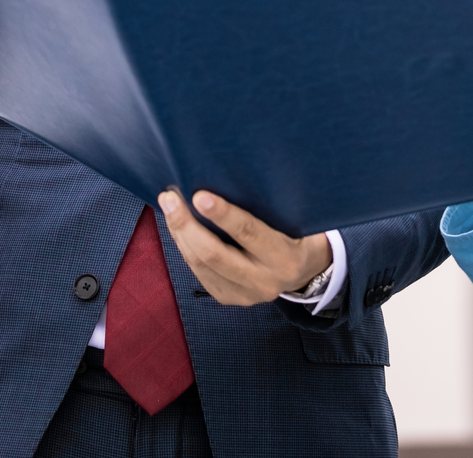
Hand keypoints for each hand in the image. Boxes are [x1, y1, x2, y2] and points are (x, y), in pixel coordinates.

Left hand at [157, 189, 330, 305]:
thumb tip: (226, 174)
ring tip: (168, 206)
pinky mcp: (229, 298)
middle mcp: (266, 281)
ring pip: (201, 265)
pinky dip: (185, 247)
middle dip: (186, 224)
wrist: (304, 269)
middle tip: (170, 197)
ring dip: (179, 233)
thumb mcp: (292, 217)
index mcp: (285, 258)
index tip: (199, 196)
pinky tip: (177, 227)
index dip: (223, 214)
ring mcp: (246, 295)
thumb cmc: (294, 231)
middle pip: (214, 255)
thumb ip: (268, 204)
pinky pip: (199, 273)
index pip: (249, 233)